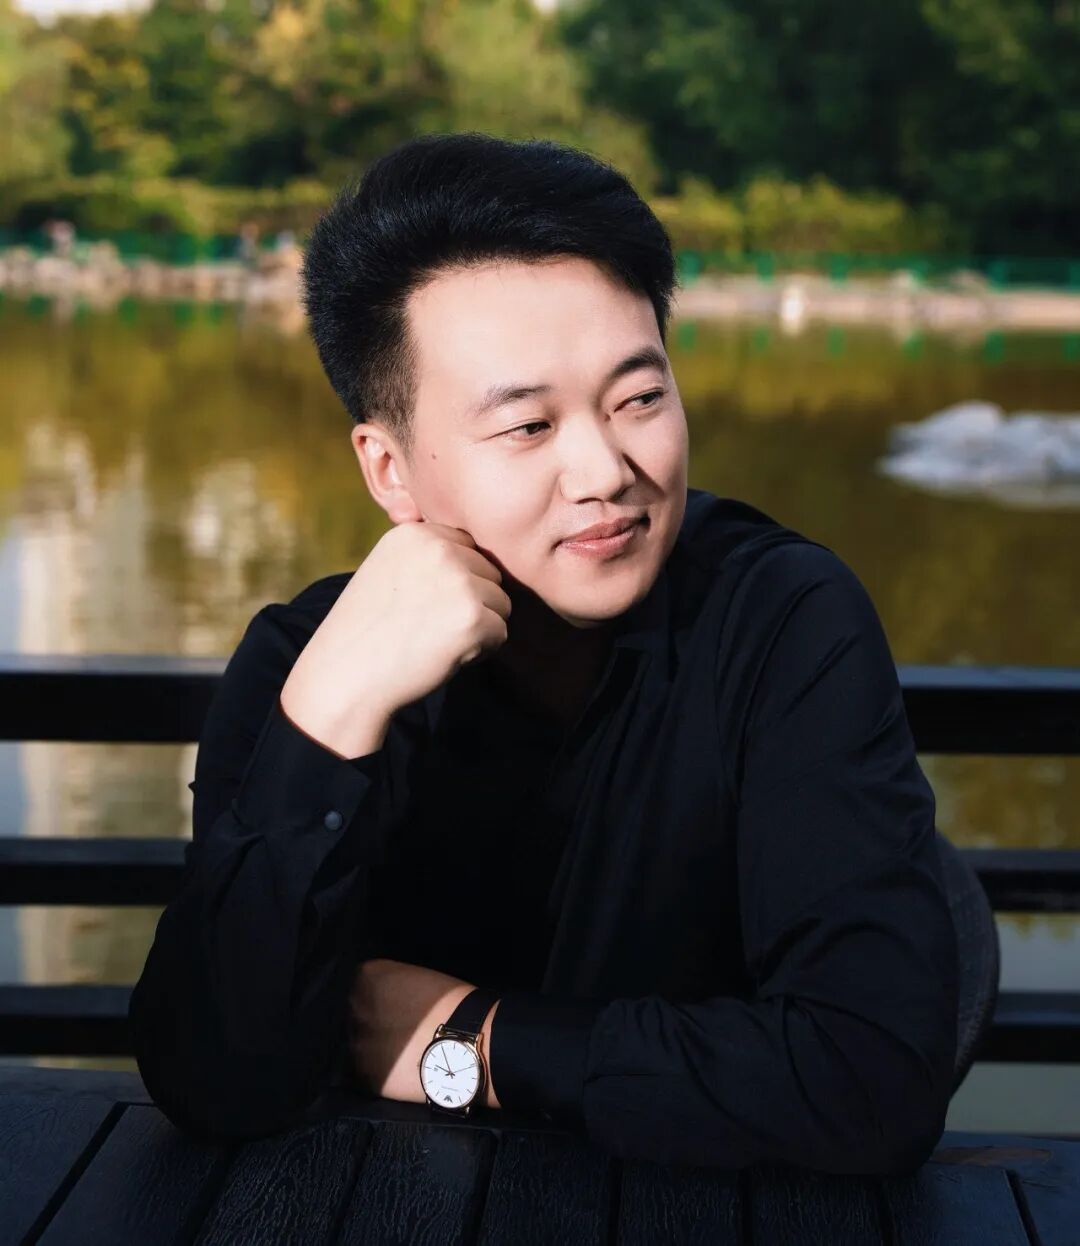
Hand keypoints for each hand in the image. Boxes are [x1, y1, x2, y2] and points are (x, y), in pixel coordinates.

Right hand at [280, 521, 511, 758]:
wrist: (347, 676)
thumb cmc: (370, 630)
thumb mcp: (388, 569)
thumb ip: (429, 555)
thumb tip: (482, 559)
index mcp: (417, 534)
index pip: (468, 548)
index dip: (456, 582)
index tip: (424, 604)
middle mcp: (440, 549)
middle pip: (490, 574)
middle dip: (471, 603)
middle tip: (430, 626)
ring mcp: (458, 582)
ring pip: (500, 603)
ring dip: (478, 627)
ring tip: (435, 639)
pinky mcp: (473, 617)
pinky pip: (500, 633)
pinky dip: (480, 651)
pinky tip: (443, 655)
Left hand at [347, 958, 501, 1109]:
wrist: (465, 1044)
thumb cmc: (451, 1002)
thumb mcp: (417, 976)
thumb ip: (392, 983)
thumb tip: (385, 997)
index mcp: (369, 976)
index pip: (358, 981)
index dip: (375, 992)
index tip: (389, 1000)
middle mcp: (355, 1007)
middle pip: (353, 1011)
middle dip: (368, 1017)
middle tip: (393, 1026)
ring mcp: (357, 1043)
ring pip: (356, 1042)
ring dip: (370, 1044)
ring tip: (396, 1049)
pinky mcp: (365, 1076)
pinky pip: (364, 1070)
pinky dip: (378, 1069)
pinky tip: (397, 1068)